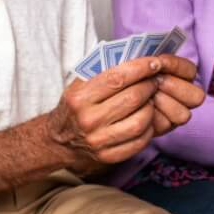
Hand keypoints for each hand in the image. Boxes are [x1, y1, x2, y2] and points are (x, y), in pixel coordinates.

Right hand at [47, 56, 203, 169]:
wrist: (59, 140)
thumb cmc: (74, 107)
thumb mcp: (78, 85)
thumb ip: (102, 72)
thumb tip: (135, 57)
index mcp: (79, 98)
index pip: (117, 78)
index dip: (141, 68)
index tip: (154, 63)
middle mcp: (88, 119)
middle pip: (133, 98)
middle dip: (149, 86)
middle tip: (154, 81)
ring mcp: (98, 140)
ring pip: (140, 121)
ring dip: (151, 107)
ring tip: (150, 100)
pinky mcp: (108, 156)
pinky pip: (140, 141)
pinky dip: (149, 128)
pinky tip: (147, 119)